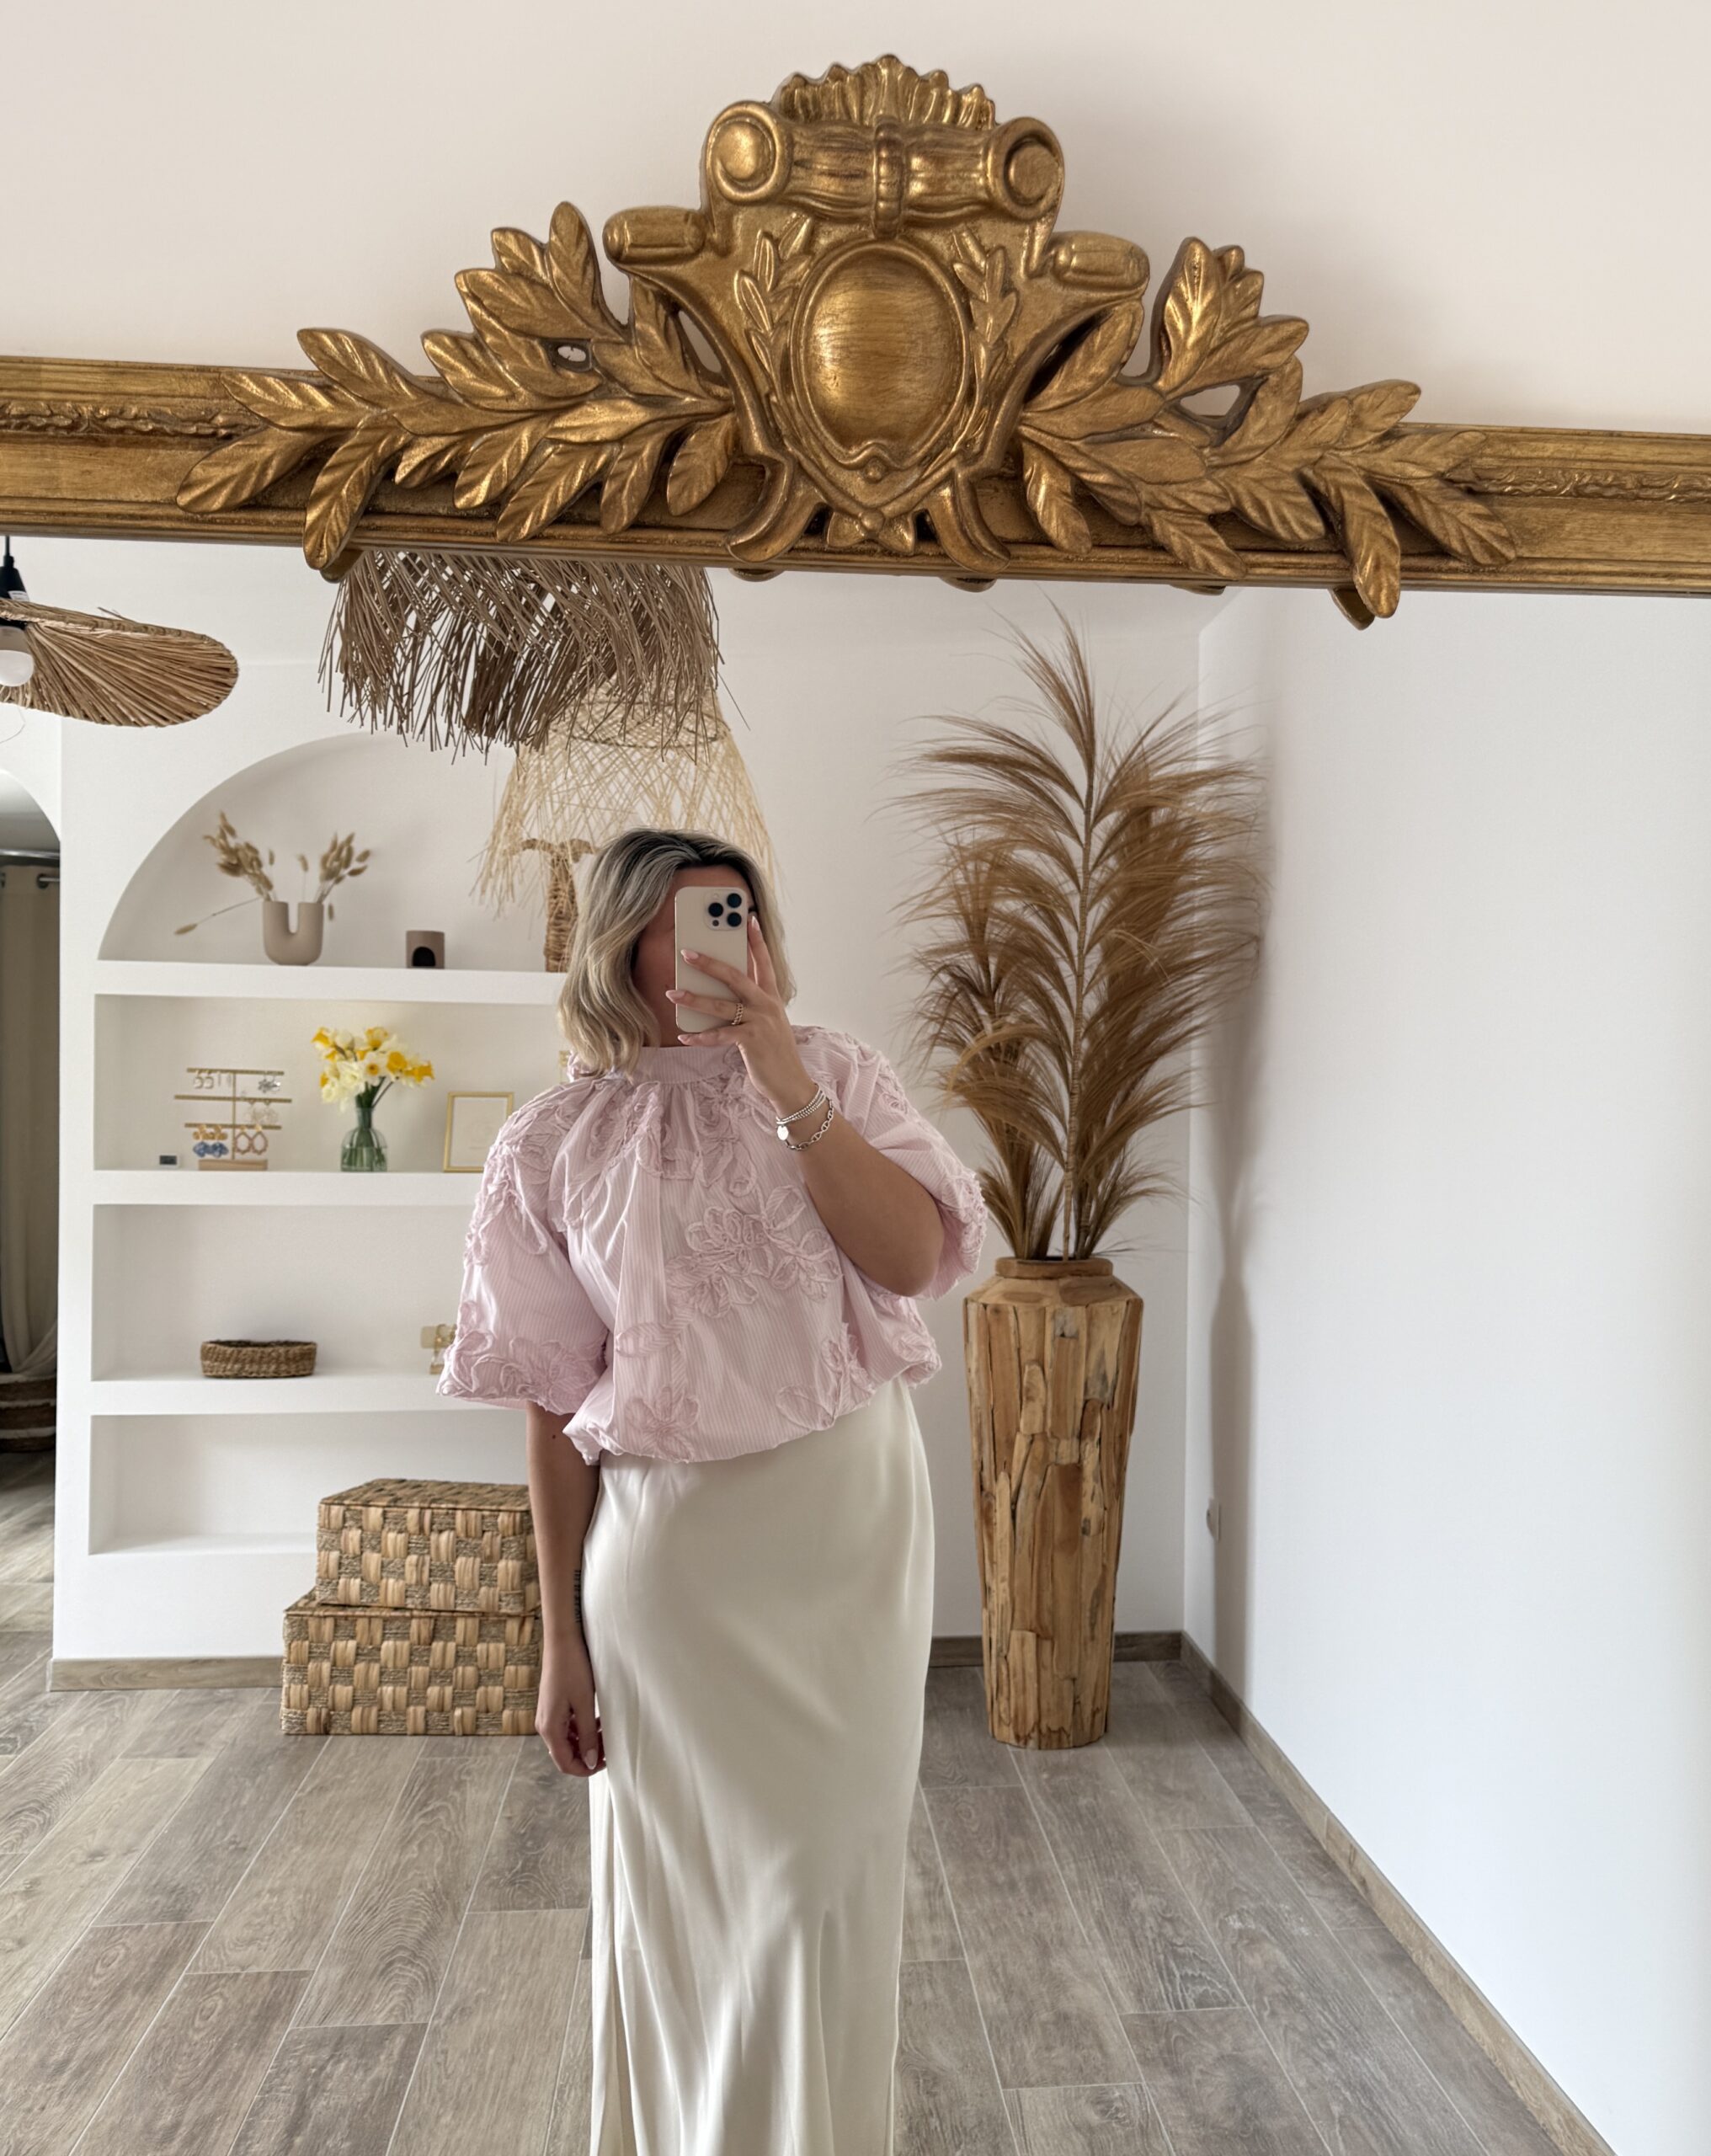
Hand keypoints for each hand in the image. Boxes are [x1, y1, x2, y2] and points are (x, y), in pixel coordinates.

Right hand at [537, 1635, 603, 1775]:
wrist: (562, 1641)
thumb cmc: (573, 1669)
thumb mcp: (584, 1705)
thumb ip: (587, 1736)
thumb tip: (591, 1763)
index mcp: (549, 1728)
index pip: (565, 1763)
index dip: (586, 1769)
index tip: (606, 1763)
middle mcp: (544, 1725)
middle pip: (565, 1754)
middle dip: (588, 1754)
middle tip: (610, 1745)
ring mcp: (548, 1715)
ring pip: (567, 1741)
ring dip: (586, 1741)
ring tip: (606, 1731)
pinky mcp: (553, 1706)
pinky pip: (567, 1727)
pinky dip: (582, 1729)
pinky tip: (597, 1720)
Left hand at [667, 913, 817, 1116]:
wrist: (790, 1082)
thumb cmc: (774, 1052)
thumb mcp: (768, 1023)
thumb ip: (750, 1006)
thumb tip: (720, 994)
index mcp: (771, 998)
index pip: (764, 962)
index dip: (756, 940)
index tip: (748, 919)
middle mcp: (767, 1005)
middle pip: (736, 976)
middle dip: (710, 962)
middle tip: (687, 953)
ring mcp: (760, 1022)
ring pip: (722, 1004)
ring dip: (694, 998)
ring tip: (672, 992)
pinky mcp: (751, 1041)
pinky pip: (720, 1035)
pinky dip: (701, 1036)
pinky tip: (685, 1036)